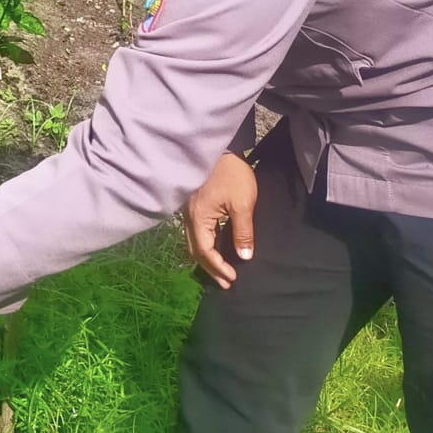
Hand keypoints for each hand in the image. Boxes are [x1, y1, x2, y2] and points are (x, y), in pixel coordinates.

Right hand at [184, 152, 257, 288]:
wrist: (221, 149)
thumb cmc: (232, 175)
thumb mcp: (242, 204)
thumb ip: (242, 232)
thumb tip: (244, 256)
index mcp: (199, 218)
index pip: (205, 251)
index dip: (218, 267)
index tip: (233, 279)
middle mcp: (188, 217)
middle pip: (194, 250)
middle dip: (210, 268)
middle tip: (226, 283)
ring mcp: (188, 211)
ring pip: (192, 242)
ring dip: (206, 258)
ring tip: (220, 270)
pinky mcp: (193, 206)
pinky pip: (195, 233)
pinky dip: (204, 246)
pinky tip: (215, 248)